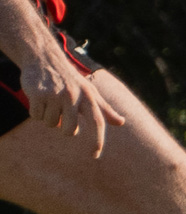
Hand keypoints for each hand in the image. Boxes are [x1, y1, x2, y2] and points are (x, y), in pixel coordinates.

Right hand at [18, 42, 124, 157]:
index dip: (97, 140)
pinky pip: (36, 116)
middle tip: (62, 117)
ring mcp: (55, 94)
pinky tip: (39, 98)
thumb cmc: (71, 80)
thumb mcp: (90, 92)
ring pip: (50, 124)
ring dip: (48, 117)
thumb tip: (121, 123)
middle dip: (65, 130)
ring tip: (50, 101)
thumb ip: (105, 109)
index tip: (95, 155)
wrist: (45, 58)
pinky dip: (36, 111)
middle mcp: (74, 96)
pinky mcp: (38, 94)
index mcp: (89, 96)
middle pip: (69, 130)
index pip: (97, 122)